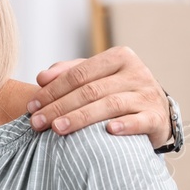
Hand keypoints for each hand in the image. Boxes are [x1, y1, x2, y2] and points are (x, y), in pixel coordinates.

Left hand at [28, 46, 170, 147]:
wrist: (157, 112)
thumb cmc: (119, 92)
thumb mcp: (96, 77)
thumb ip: (70, 73)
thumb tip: (42, 77)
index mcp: (118, 58)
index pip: (79, 74)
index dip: (53, 90)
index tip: (32, 105)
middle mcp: (135, 72)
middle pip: (90, 90)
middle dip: (59, 106)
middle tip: (37, 122)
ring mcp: (147, 94)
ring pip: (110, 104)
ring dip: (81, 117)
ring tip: (58, 129)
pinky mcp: (157, 117)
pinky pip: (139, 121)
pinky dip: (125, 126)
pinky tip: (108, 131)